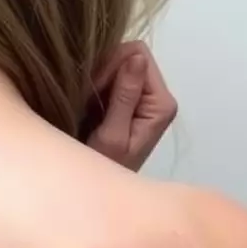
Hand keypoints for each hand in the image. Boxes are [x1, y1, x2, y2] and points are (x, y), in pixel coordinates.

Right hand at [83, 42, 176, 170]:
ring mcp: (140, 97)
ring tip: (85, 107)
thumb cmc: (104, 170)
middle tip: (87, 101)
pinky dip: (93, 86)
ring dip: (96, 79)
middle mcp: (156, 96)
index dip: (111, 65)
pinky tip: (85, 108)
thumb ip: (125, 96)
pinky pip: (107, 77)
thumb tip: (136, 58)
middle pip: (128, 55)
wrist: (97, 192)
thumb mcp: (112, 136)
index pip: (138, 54)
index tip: (93, 92)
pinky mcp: (124, 100)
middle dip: (103, 71)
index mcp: (161, 103)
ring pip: (115, 64)